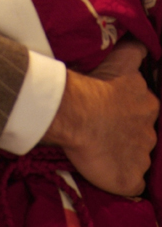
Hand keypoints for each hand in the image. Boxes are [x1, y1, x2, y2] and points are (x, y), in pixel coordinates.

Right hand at [44, 38, 157, 195]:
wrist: (77, 113)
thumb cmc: (95, 84)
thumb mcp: (120, 58)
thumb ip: (136, 51)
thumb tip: (145, 44)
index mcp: (148, 104)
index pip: (144, 108)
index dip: (128, 109)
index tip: (112, 108)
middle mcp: (150, 132)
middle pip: (142, 134)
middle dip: (128, 133)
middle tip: (104, 128)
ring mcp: (142, 158)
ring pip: (137, 157)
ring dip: (123, 154)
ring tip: (101, 149)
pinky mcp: (131, 179)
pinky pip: (131, 181)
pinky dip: (122, 177)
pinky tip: (107, 169)